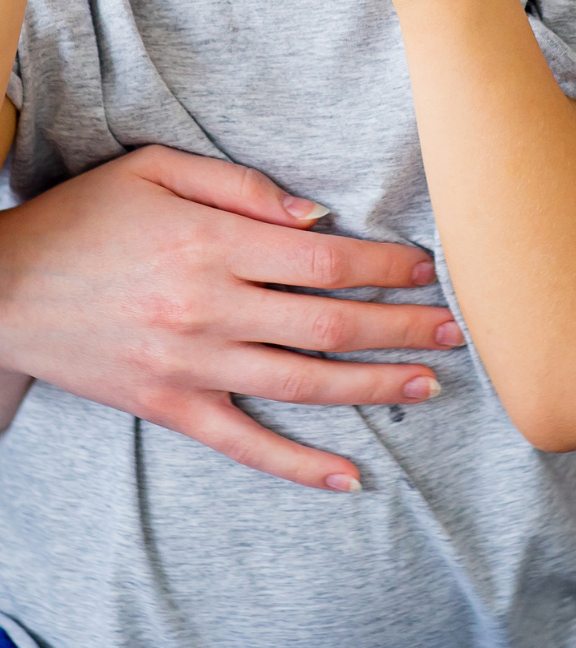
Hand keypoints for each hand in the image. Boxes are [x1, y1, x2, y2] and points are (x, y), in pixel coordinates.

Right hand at [0, 145, 464, 489]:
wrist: (1, 291)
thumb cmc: (83, 216)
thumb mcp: (156, 168)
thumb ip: (242, 186)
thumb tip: (318, 214)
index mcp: (214, 243)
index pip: (326, 259)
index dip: (386, 264)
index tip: (428, 266)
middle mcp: (211, 307)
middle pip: (329, 323)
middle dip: (402, 326)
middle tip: (458, 328)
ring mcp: (192, 364)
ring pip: (303, 384)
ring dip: (374, 388)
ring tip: (429, 386)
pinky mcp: (170, 406)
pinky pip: (245, 444)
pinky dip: (299, 466)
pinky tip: (350, 478)